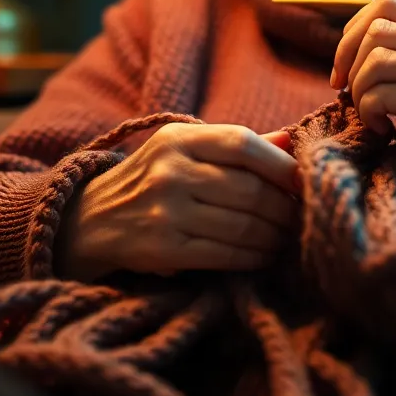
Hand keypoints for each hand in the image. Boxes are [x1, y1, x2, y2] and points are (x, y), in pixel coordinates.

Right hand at [58, 123, 300, 280]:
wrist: (90, 219)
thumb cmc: (154, 178)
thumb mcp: (186, 148)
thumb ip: (237, 145)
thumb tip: (293, 140)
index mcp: (180, 137)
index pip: (244, 143)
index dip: (282, 165)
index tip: (305, 181)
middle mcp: (170, 170)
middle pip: (250, 189)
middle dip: (285, 208)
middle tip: (303, 216)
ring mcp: (165, 211)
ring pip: (243, 225)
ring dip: (275, 237)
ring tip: (287, 238)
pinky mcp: (163, 249)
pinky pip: (225, 255)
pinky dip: (253, 258)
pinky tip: (263, 256)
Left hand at [330, 0, 395, 227]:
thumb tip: (348, 40)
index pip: (388, 2)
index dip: (354, 30)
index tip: (345, 64)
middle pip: (376, 29)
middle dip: (348, 61)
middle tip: (347, 90)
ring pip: (374, 62)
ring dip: (358, 92)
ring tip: (370, 113)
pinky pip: (379, 96)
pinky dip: (369, 114)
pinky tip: (383, 129)